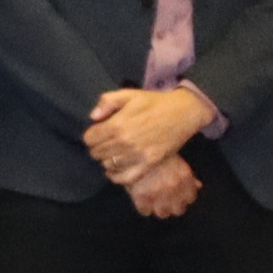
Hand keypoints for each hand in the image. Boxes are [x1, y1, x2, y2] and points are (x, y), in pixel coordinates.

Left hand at [86, 85, 211, 182]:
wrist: (183, 112)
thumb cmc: (154, 102)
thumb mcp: (129, 94)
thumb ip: (107, 102)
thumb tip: (93, 117)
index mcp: (117, 124)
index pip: (89, 139)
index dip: (91, 136)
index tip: (97, 134)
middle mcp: (125, 142)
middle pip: (97, 153)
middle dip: (97, 148)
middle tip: (105, 144)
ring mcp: (138, 155)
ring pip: (108, 165)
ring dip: (107, 160)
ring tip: (113, 153)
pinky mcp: (150, 163)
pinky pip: (126, 177)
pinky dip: (117, 176)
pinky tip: (115, 169)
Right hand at [126, 154, 202, 218]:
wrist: (134, 146)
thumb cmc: (157, 152)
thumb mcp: (176, 161)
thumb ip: (188, 176)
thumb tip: (198, 185)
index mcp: (184, 177)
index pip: (190, 199)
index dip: (182, 198)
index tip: (177, 196)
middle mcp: (174, 187)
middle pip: (178, 210)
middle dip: (172, 206)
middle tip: (166, 202)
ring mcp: (157, 193)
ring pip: (163, 213)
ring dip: (159, 209)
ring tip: (154, 203)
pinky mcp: (141, 195)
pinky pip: (145, 211)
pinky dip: (144, 208)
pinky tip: (142, 201)